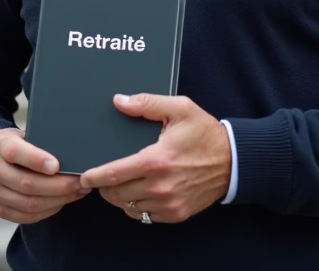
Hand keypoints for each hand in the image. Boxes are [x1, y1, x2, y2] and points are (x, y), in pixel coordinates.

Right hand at [0, 127, 89, 223]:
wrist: (3, 158)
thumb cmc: (25, 143)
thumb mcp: (30, 132)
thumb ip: (44, 141)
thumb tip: (74, 154)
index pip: (14, 152)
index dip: (36, 160)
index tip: (57, 165)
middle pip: (25, 183)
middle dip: (58, 185)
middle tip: (79, 182)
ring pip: (29, 203)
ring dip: (58, 200)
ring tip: (78, 192)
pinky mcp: (0, 209)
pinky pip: (28, 216)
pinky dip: (50, 210)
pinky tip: (64, 201)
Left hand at [80, 94, 230, 224]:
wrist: (233, 161)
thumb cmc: (205, 133)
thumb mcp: (179, 108)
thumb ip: (147, 103)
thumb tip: (119, 101)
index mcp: (156, 160)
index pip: (113, 174)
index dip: (94, 177)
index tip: (84, 176)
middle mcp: (160, 186)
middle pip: (116, 195)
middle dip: (104, 187)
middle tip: (100, 178)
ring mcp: (168, 203)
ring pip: (129, 208)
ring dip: (119, 198)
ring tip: (117, 185)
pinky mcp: (176, 214)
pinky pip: (145, 216)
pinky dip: (136, 208)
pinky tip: (137, 194)